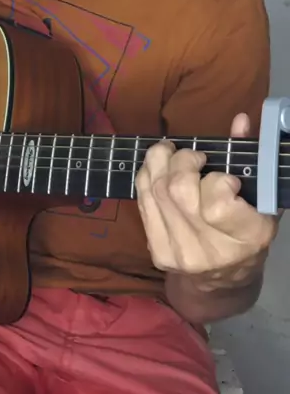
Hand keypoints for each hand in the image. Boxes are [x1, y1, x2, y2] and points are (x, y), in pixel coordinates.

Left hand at [135, 113, 277, 286]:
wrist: (221, 282)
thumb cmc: (246, 234)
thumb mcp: (260, 200)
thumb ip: (251, 159)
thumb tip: (240, 120)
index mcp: (245, 238)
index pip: (218, 201)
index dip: (218, 179)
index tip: (227, 177)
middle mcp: (208, 250)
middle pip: (179, 190)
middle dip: (183, 161)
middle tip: (195, 157)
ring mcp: (178, 252)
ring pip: (156, 190)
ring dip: (161, 160)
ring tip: (172, 153)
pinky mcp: (156, 250)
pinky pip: (143, 200)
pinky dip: (147, 176)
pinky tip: (159, 168)